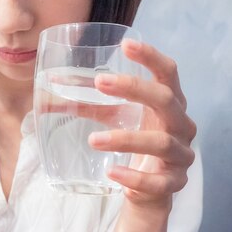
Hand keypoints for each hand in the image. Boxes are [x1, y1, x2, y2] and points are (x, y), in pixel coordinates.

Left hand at [89, 39, 196, 206]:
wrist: (150, 187)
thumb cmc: (135, 139)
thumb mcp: (112, 117)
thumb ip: (85, 101)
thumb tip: (51, 83)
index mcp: (169, 102)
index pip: (167, 73)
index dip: (151, 57)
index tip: (125, 44)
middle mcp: (181, 124)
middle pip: (165, 99)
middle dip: (134, 89)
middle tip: (98, 82)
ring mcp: (181, 154)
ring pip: (159, 142)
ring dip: (126, 139)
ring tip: (93, 140)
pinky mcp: (174, 183)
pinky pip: (157, 182)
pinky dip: (135, 178)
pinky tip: (112, 173)